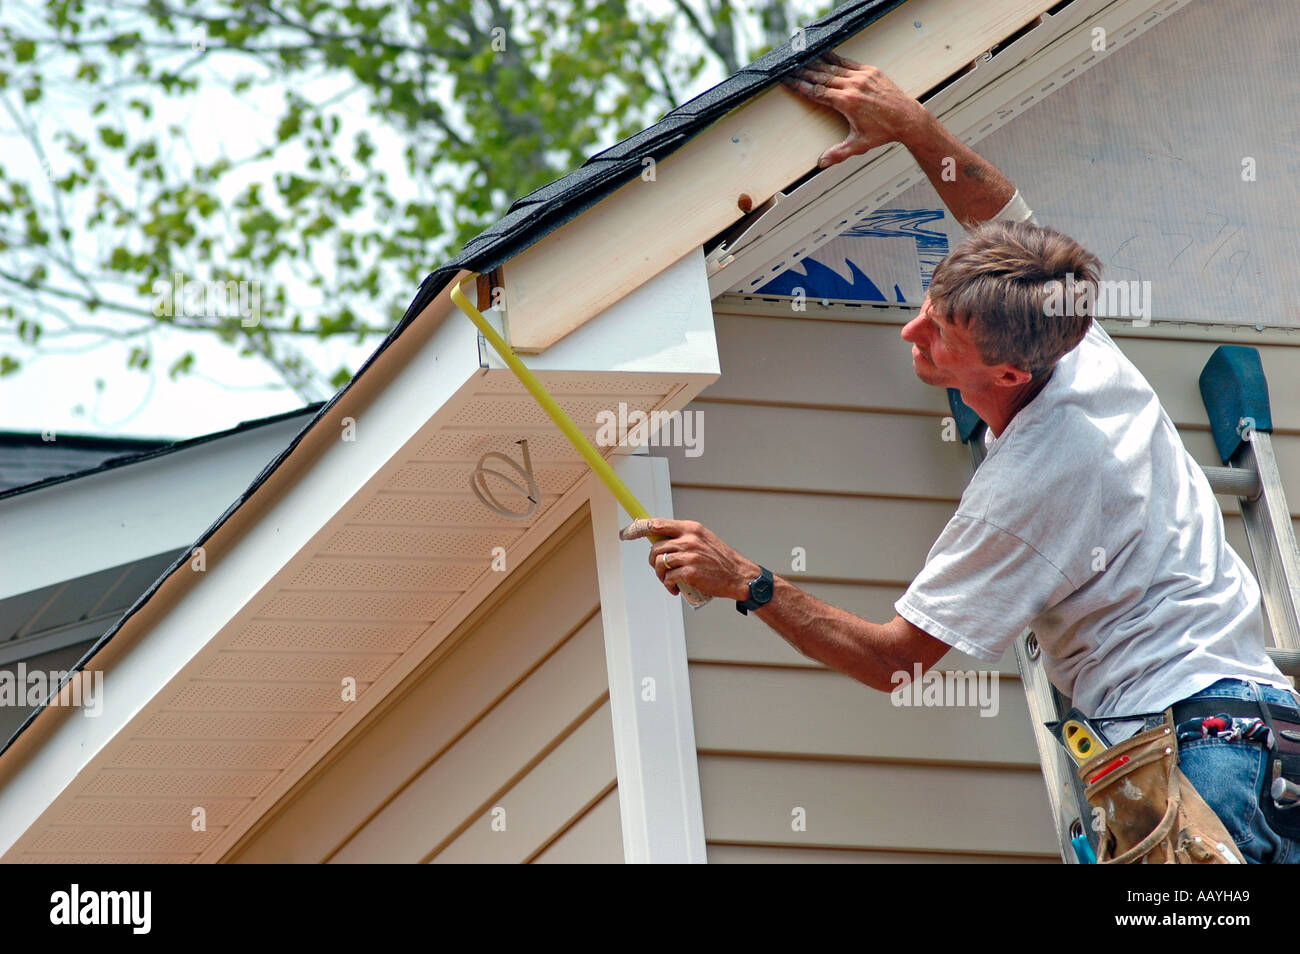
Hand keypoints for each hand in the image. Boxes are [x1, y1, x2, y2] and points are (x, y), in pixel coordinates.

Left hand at [618, 517, 760, 601]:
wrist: (738, 575)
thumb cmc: (719, 559)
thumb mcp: (702, 539)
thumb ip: (682, 537)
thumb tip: (657, 539)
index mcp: (690, 528)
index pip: (656, 524)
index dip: (637, 528)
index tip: (625, 533)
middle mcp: (688, 539)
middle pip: (655, 547)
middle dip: (652, 561)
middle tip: (660, 570)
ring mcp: (689, 556)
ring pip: (658, 563)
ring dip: (659, 575)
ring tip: (668, 581)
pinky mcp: (690, 573)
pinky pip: (667, 578)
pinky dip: (668, 586)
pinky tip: (676, 589)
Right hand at [782, 52, 931, 166]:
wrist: (907, 118)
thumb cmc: (883, 132)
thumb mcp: (859, 145)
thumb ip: (839, 153)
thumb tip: (822, 163)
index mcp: (847, 103)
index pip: (817, 92)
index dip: (800, 86)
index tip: (788, 81)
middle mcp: (854, 86)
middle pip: (821, 77)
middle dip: (803, 72)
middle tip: (789, 68)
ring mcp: (863, 76)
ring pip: (833, 67)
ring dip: (816, 64)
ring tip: (802, 60)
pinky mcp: (871, 71)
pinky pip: (848, 62)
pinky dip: (834, 58)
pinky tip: (824, 54)